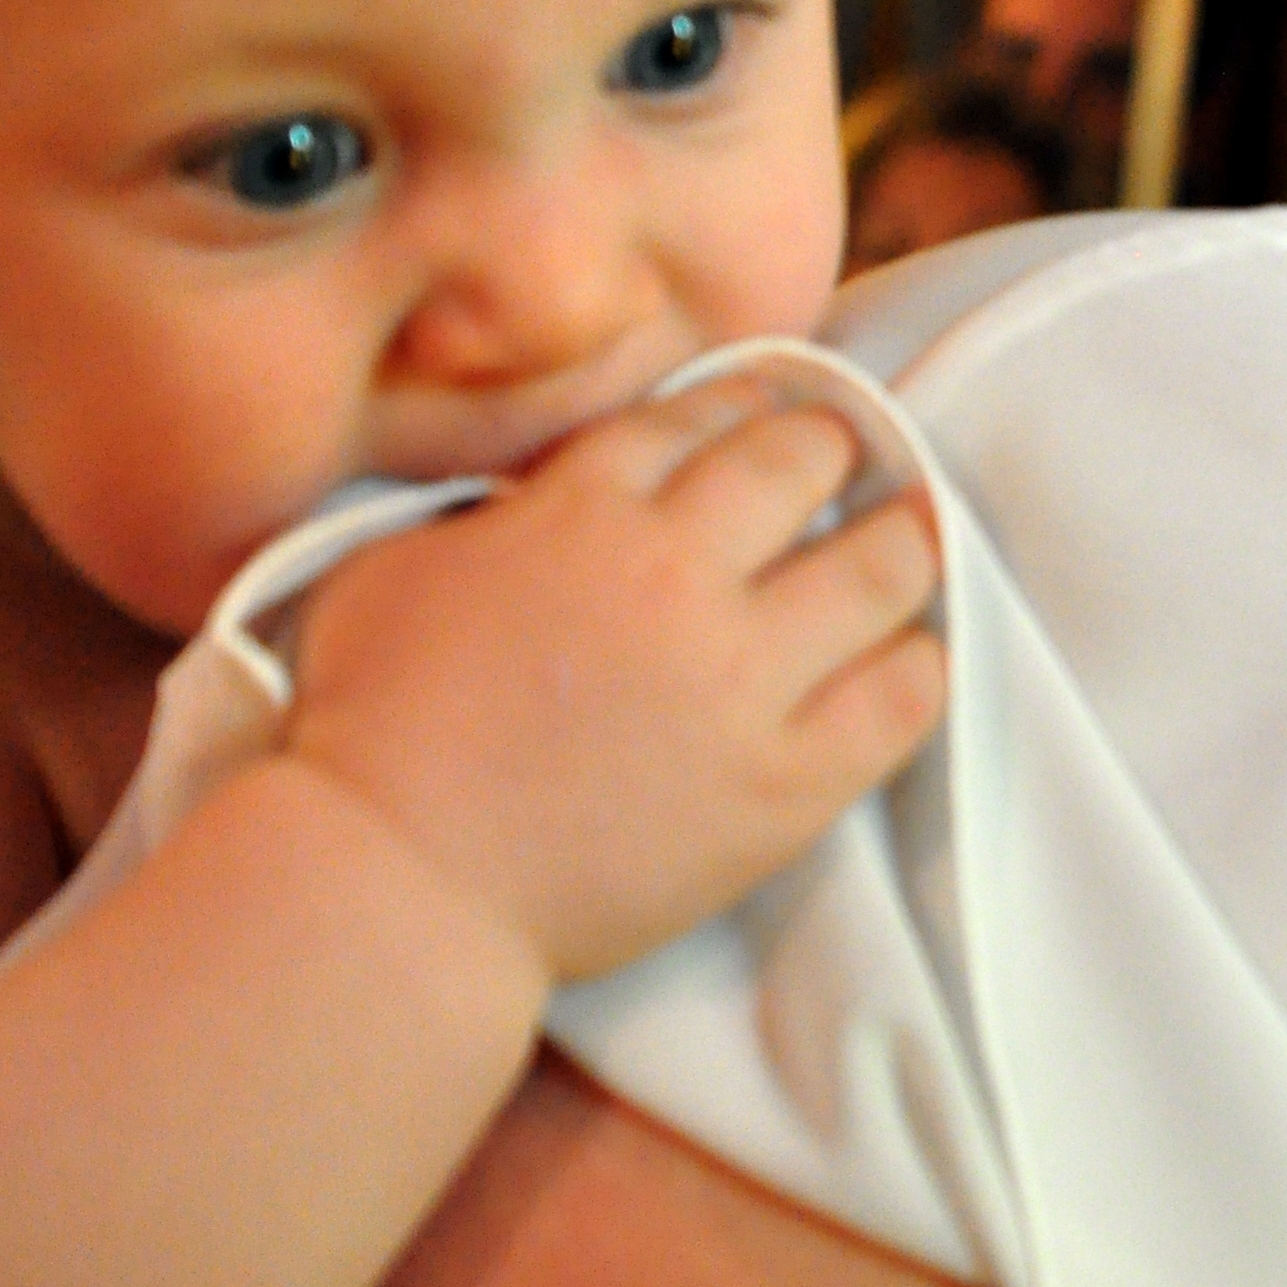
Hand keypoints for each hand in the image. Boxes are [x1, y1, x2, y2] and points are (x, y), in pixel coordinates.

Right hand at [286, 377, 943, 985]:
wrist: (403, 880)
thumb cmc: (370, 728)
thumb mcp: (395, 568)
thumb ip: (484, 514)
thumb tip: (536, 500)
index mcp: (583, 509)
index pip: (697, 418)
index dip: (745, 406)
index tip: (769, 412)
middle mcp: (678, 573)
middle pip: (800, 464)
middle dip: (830, 449)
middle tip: (842, 464)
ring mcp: (740, 680)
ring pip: (879, 569)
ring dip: (899, 541)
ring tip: (904, 542)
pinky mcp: (781, 785)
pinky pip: (898, 703)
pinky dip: (916, 666)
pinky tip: (910, 659)